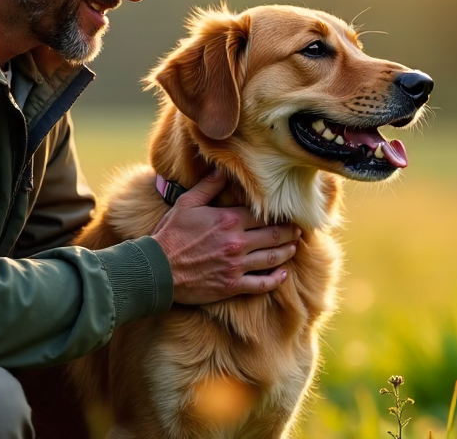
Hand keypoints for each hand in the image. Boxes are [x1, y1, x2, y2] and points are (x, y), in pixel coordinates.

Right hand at [150, 169, 300, 304]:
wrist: (157, 270)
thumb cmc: (170, 235)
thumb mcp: (186, 204)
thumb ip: (208, 187)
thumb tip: (222, 170)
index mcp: (228, 220)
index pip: (263, 215)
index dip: (278, 214)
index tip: (288, 213)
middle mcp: (237, 243)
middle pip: (274, 236)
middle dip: (290, 232)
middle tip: (299, 230)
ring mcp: (236, 266)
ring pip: (272, 259)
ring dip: (287, 252)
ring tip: (294, 247)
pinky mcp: (232, 285)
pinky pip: (261, 284)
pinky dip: (276, 279)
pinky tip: (283, 274)